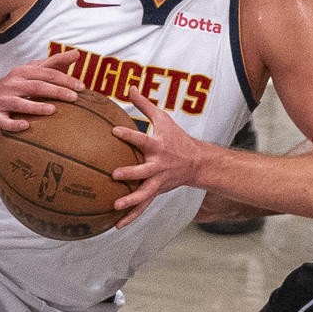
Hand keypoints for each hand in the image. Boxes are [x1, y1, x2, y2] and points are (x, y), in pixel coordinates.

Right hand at [0, 48, 79, 132]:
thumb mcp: (32, 70)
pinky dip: (14, 124)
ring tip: (53, 110)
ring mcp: (3, 100)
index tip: (81, 87)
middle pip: (36, 86)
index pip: (46, 73)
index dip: (64, 79)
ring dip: (36, 107)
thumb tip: (76, 53)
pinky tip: (26, 126)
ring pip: (19, 103)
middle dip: (56, 91)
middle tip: (74, 98)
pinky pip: (4, 121)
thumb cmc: (15, 84)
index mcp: (22, 72)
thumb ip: (54, 62)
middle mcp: (12, 84)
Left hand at [110, 89, 206, 227]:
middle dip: (130, 173)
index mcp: (158, 146)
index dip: (130, 135)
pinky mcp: (156, 192)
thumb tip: (130, 86)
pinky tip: (116, 225)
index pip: (142, 138)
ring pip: (144, 194)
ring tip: (115, 206)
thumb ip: (144, 104)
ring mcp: (158, 181)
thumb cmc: (176, 137)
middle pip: (143, 171)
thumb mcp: (163, 118)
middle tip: (115, 174)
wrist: (197, 163)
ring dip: (130, 201)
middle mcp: (158, 165)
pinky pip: (142, 207)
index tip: (115, 131)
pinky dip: (131, 216)